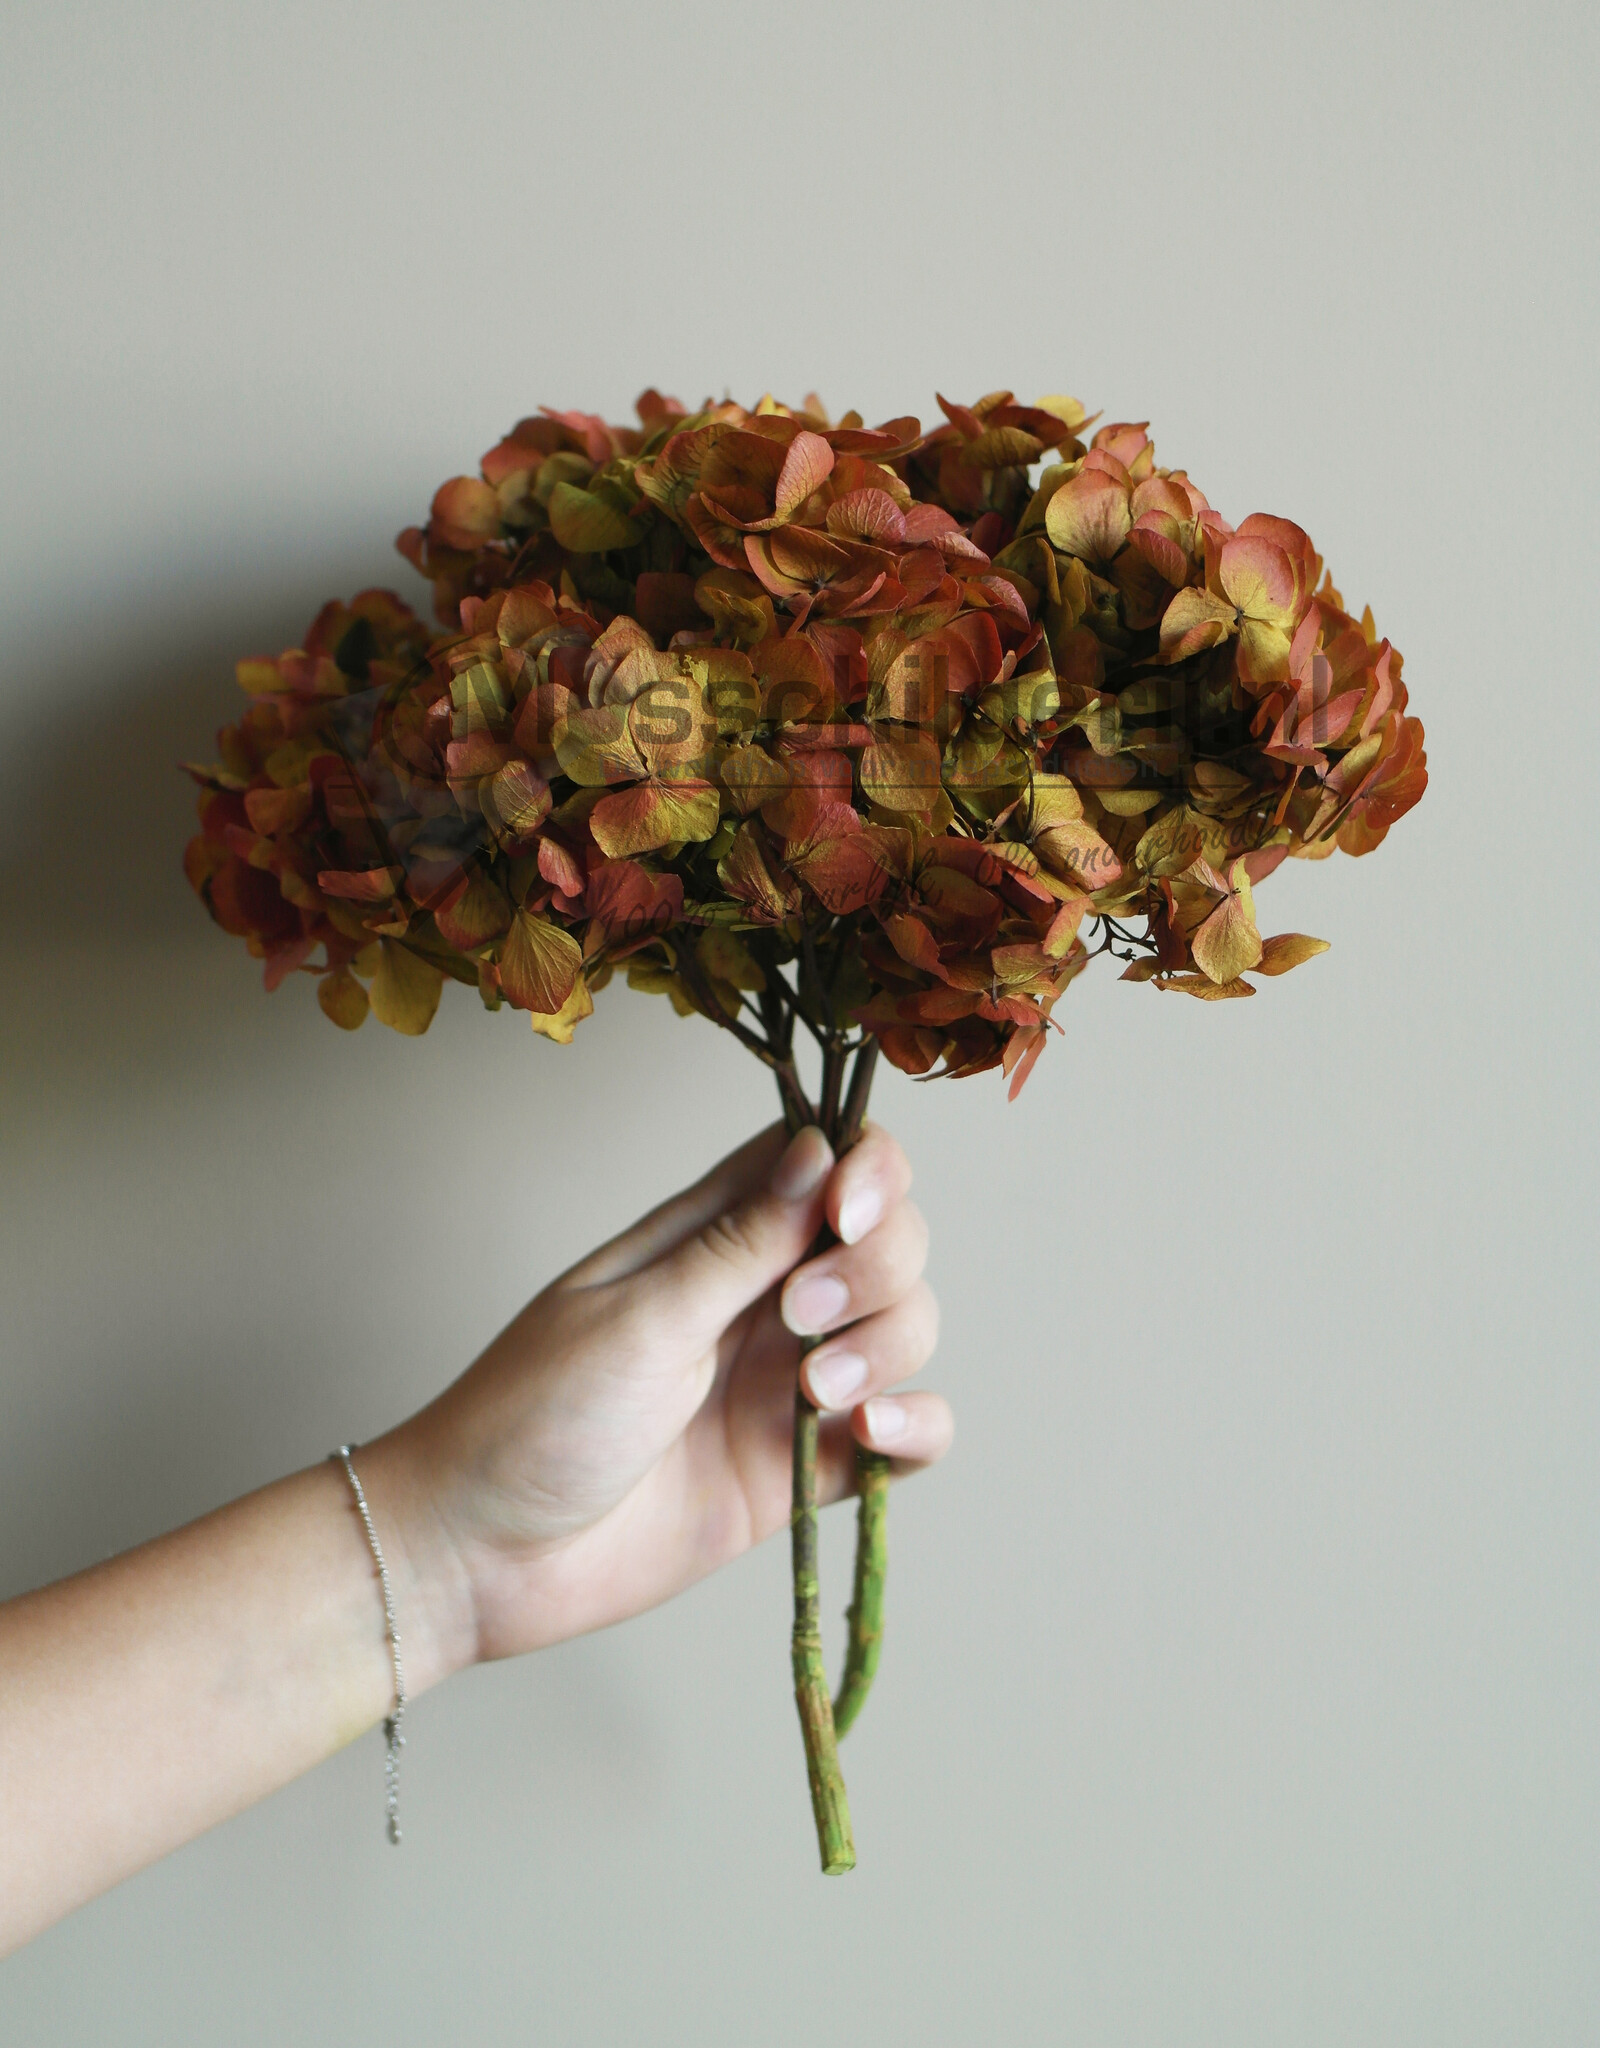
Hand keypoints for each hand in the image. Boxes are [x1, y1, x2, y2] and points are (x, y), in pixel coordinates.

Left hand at [371, 1122, 950, 1683]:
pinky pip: (904, 1436)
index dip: (867, 1169)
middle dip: (879, 1265)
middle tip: (803, 1314)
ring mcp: (786, 1383)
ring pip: (905, 1329)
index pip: (827, 1160)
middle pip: (887, 1241)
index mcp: (713, 1237)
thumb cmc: (531, 1415)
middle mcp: (762, 1299)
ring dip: (888, 1346)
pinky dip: (916, 1428)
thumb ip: (740, 1243)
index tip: (848, 1211)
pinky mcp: (802, 1469)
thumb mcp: (638, 1317)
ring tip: (816, 1393)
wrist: (485, 1554)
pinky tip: (871, 1435)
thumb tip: (818, 1147)